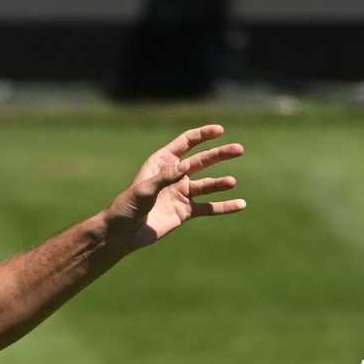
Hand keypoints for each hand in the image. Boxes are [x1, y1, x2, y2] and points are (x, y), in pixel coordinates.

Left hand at [104, 124, 245, 249]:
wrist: (123, 233)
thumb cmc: (127, 206)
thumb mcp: (144, 189)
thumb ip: (165, 177)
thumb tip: (186, 165)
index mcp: (162, 162)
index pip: (186, 143)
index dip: (203, 135)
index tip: (220, 130)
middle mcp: (175, 175)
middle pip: (202, 161)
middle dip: (220, 155)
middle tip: (239, 149)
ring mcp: (182, 193)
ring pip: (207, 184)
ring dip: (221, 182)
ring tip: (232, 182)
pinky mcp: (186, 211)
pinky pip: (209, 208)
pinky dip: (224, 206)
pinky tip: (240, 204)